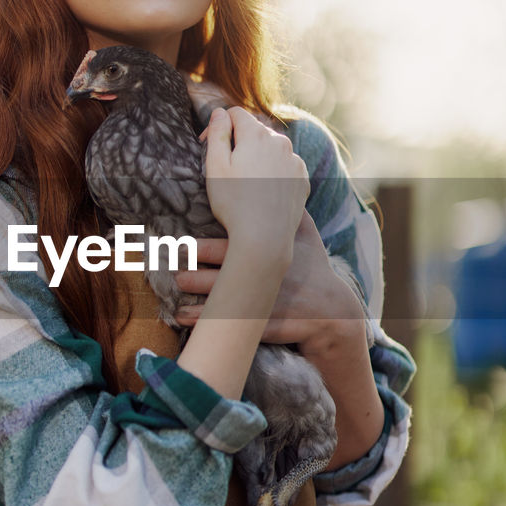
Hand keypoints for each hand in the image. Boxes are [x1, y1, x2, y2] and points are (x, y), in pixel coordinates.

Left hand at [174, 212, 364, 349]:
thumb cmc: (315, 268)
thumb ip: (290, 210)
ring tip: (178, 286)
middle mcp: (265, 278)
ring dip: (199, 296)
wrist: (333, 311)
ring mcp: (265, 303)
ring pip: (226, 301)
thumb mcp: (307, 236)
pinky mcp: (265, 325)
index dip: (207, 248)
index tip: (184, 244)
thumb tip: (276, 178)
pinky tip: (183, 318)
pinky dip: (208, 325)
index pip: (234, 250)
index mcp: (270, 255)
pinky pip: (233, 327)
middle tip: (173, 264)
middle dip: (197, 272)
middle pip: (225, 275)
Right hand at [202, 108, 308, 270]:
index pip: (236, 114)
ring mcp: (295, 161)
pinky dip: (273, 172)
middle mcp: (281, 142)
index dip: (219, 125)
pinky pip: (284, 167)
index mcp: (256, 135)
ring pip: (271, 149)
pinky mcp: (302, 180)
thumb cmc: (234, 203)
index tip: (208, 145)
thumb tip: (220, 112)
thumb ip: (218, 134)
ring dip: (257, 157)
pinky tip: (262, 191)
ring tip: (244, 182)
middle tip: (224, 166)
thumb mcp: (215, 166)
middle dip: (238, 141)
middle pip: (255, 131)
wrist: (265, 238)